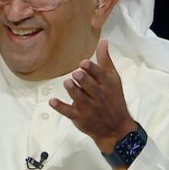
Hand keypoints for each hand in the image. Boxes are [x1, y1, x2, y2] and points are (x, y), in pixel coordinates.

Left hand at [49, 40, 136, 154]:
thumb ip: (105, 61)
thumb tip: (103, 41)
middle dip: (83, 80)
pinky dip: (60, 107)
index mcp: (107, 85)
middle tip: (76, 74)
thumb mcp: (113, 79)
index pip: (100, 76)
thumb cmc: (113, 98)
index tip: (83, 63)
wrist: (116, 127)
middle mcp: (98, 96)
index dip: (92, 70)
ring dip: (73, 91)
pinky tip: (52, 101)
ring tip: (67, 83)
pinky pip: (68, 112)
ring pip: (79, 98)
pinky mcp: (79, 117)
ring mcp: (88, 107)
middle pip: (90, 87)